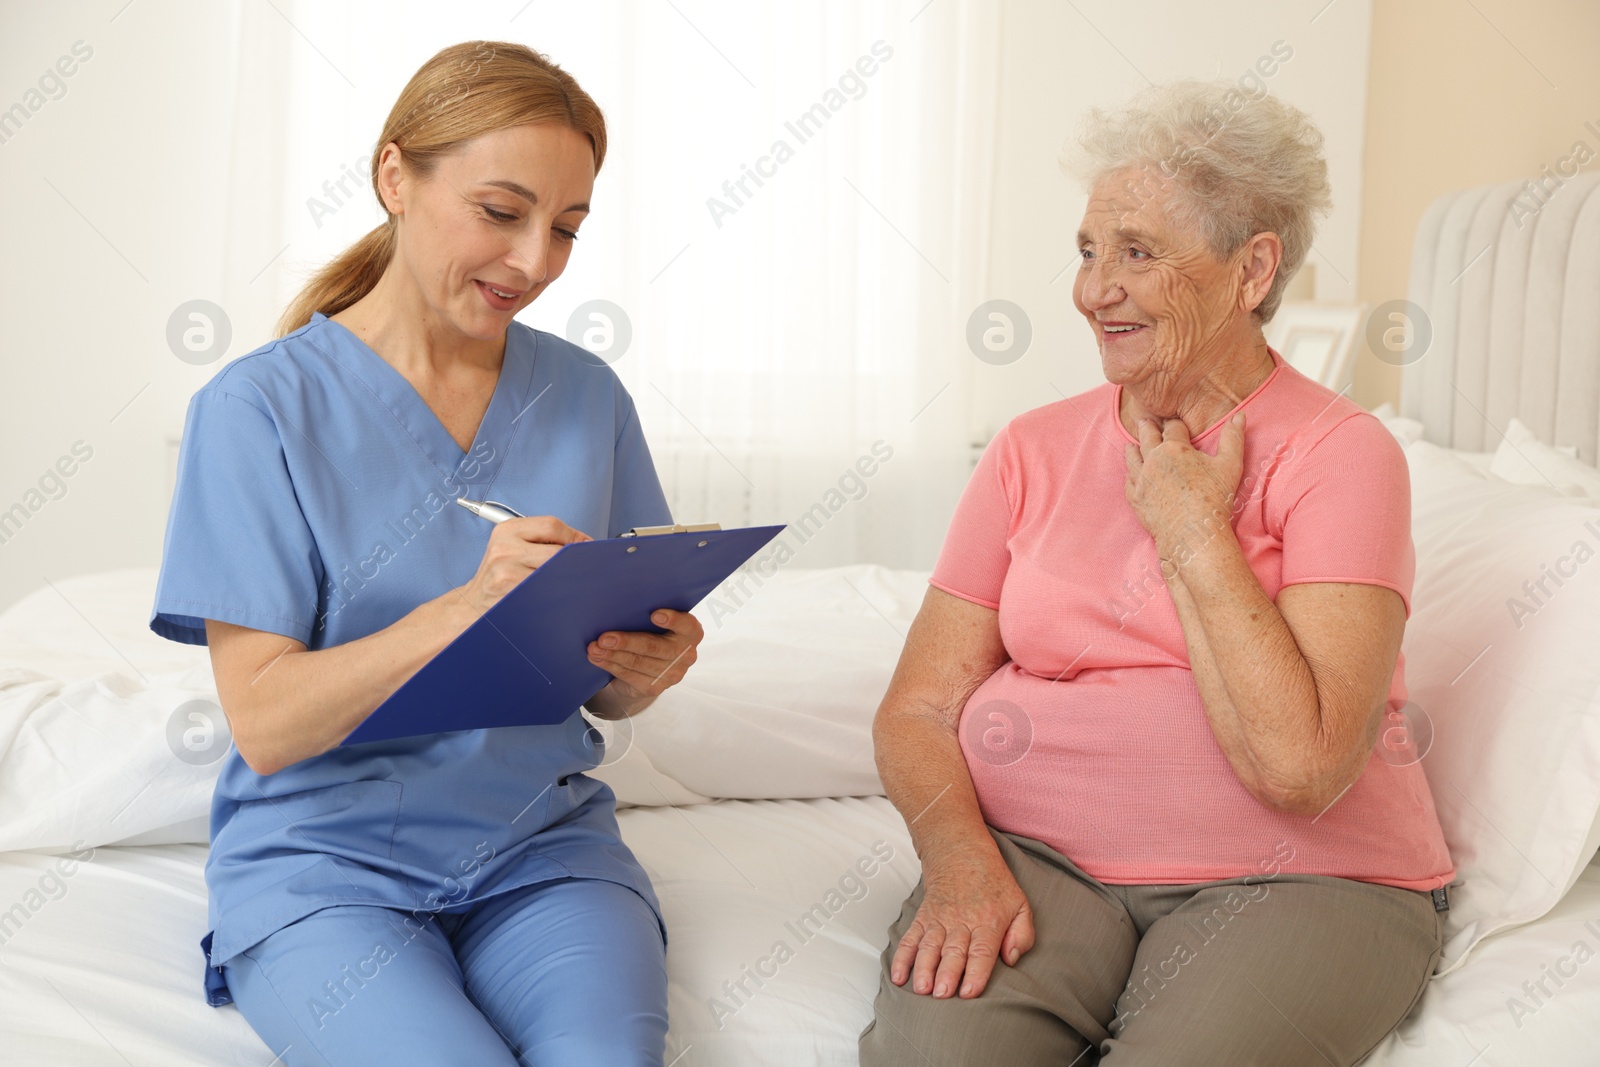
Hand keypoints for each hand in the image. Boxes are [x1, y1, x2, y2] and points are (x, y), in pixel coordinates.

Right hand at [457, 516, 590, 614]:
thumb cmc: (499, 576)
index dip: (575, 537)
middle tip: (587, 568)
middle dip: (576, 560)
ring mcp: (506, 572)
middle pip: (557, 550)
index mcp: (507, 530)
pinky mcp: (511, 594)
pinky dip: (558, 595)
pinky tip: (559, 597)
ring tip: (575, 584)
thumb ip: (542, 540)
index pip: (551, 525)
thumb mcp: (512, 547)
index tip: (587, 547)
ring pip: (555, 572)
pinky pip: (546, 592)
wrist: (472, 605)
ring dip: (570, 579)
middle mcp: (504, 548)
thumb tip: (584, 545)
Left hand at [585, 608, 703, 715]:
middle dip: (627, 642)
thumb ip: (647, 616)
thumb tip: (620, 608)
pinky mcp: (655, 687)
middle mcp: (686, 655)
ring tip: (595, 648)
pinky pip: (630, 675)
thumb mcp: (657, 624)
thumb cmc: (654, 634)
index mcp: (691, 633)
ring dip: (613, 655)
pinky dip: (611, 665)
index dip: (673, 620)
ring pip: (638, 663)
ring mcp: (672, 674)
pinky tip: (598, 659)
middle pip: (654, 647)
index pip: (687, 626)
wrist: (650, 668)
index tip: (654, 615)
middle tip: (605, 638)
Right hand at [890, 848, 1034, 998]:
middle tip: (942, 993)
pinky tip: (899, 974)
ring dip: (924, 968)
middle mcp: (962, 921)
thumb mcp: (1020, 904)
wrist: (961, 851)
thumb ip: (1022, 934)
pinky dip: (902, 957)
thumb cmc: (992, 882)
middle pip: (953, 951)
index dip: (976, 972)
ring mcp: (940, 919)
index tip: (969, 991)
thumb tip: (1012, 959)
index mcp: (988, 920)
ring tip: (921, 988)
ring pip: (930, 946)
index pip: (982, 951)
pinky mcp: (923, 918)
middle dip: (946, 974)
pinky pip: (911, 938)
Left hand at [1123, 413, 1245, 568]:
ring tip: (1131, 445)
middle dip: (1148, 428)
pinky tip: (1131, 474)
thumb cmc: (1214, 498)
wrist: (1193, 532)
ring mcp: (1141, 479)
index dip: (1174, 424)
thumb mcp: (1230, 465)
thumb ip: (1233, 438)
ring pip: (1132, 458)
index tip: (1173, 422)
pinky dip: (1129, 474)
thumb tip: (1240, 415)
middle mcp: (1153, 460)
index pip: (1172, 427)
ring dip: (1133, 449)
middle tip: (1144, 421)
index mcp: (1174, 448)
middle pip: (1147, 437)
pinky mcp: (1135, 498)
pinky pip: (1128, 481)